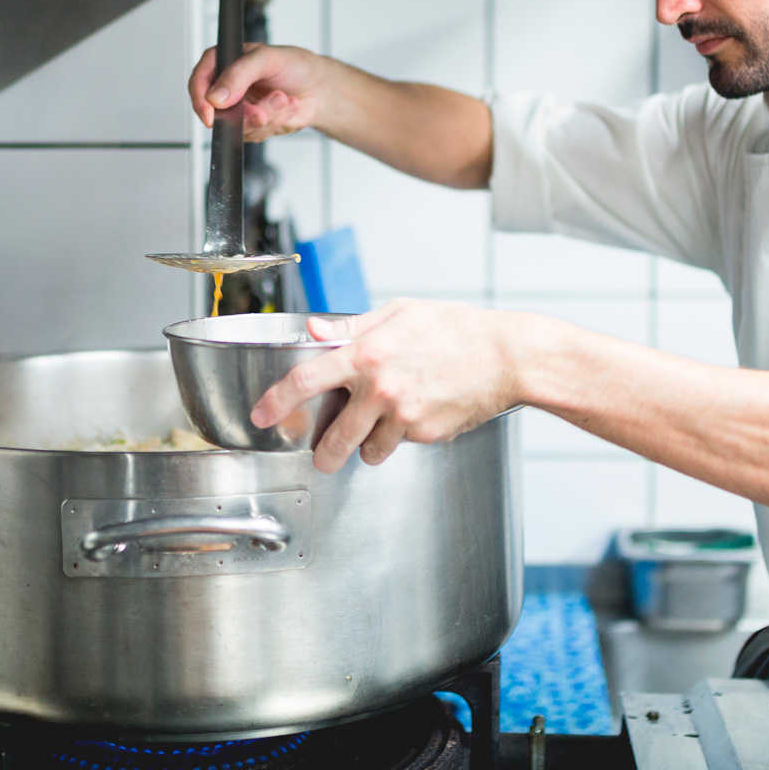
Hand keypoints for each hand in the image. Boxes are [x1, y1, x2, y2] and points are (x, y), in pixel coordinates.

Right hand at [189, 43, 333, 140]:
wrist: (320, 89)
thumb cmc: (296, 66)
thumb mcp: (267, 59)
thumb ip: (239, 74)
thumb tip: (216, 97)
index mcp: (224, 62)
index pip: (199, 81)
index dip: (200, 99)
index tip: (210, 113)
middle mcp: (227, 87)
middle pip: (215, 111)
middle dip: (244, 114)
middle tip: (263, 111)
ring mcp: (239, 109)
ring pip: (237, 126)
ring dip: (265, 116)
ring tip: (282, 99)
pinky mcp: (251, 126)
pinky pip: (253, 134)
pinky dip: (273, 123)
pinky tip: (285, 109)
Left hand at [249, 301, 524, 472]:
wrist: (506, 357)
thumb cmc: (454, 328)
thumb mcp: (399, 314)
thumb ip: (351, 328)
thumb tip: (313, 331)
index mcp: (367, 353)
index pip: (306, 380)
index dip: (277, 401)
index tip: (262, 416)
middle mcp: (381, 388)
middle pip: (333, 437)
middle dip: (322, 453)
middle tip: (320, 456)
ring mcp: (404, 416)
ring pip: (367, 450)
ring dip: (365, 446)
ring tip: (379, 429)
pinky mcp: (425, 434)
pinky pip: (398, 445)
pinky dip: (398, 437)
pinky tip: (415, 415)